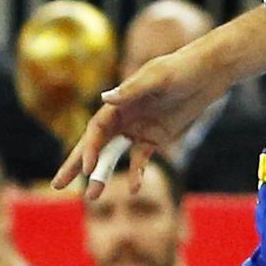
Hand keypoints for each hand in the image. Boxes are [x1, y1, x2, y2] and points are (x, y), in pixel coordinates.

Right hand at [54, 40, 231, 199]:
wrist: (206, 74)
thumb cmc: (180, 69)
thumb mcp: (157, 77)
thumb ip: (131, 90)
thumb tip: (104, 99)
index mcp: (119, 102)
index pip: (96, 129)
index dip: (90, 148)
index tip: (87, 167)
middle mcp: (123, 117)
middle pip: (95, 144)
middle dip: (77, 164)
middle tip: (58, 185)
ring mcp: (138, 129)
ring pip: (114, 156)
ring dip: (102, 175)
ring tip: (91, 196)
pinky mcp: (155, 138)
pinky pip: (141, 159)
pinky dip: (136, 173)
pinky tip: (134, 189)